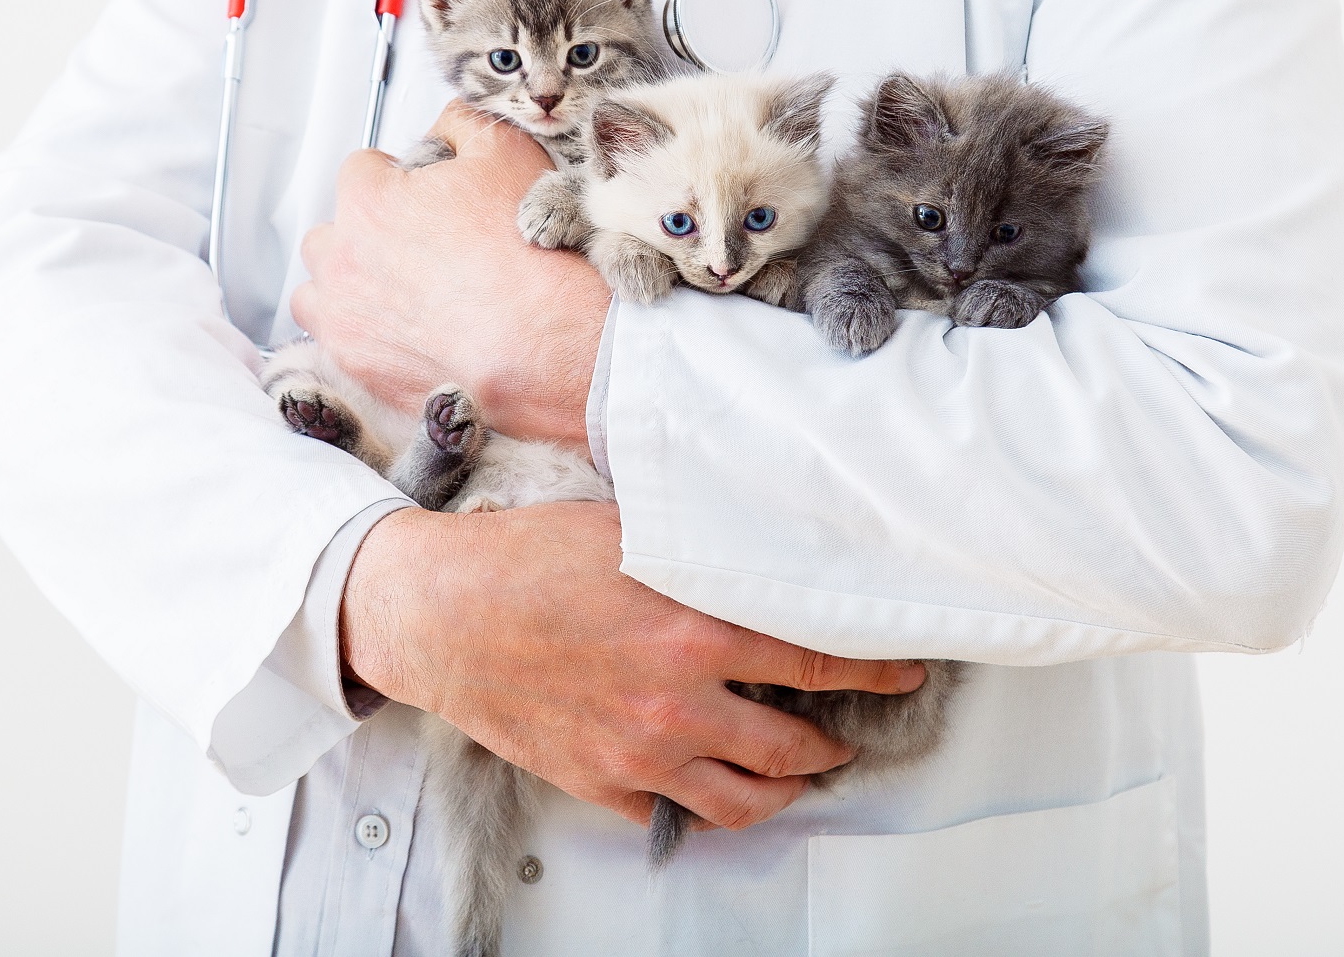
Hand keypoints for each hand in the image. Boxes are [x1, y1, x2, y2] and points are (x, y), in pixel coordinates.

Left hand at [293, 102, 609, 449]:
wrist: (547, 343)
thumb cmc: (527, 255)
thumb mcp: (507, 153)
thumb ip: (462, 125)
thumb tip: (445, 125)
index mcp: (368, 200)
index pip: (361, 171)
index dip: (397, 181)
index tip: (426, 201)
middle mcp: (342, 259)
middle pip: (333, 232)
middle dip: (365, 235)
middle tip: (418, 249)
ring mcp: (344, 318)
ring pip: (320, 291)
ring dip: (349, 287)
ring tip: (401, 296)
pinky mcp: (358, 367)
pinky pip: (337, 343)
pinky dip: (363, 336)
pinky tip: (406, 334)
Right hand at [344, 503, 928, 829]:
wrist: (440, 612)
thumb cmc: (526, 559)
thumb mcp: (627, 530)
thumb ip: (702, 550)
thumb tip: (760, 548)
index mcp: (695, 631)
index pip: (817, 660)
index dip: (873, 671)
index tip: (903, 671)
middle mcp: (678, 702)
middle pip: (793, 745)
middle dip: (835, 742)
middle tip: (850, 733)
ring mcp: (639, 752)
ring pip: (744, 799)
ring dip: (784, 789)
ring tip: (798, 774)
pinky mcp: (600, 781)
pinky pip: (672, 811)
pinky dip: (707, 803)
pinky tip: (716, 785)